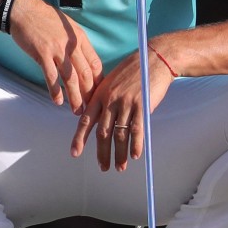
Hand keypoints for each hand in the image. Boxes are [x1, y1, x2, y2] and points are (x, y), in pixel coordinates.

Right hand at [7, 0, 103, 113]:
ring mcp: (57, 50)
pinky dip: (55, 91)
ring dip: (75, 97)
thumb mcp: (67, 26)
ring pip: (70, 78)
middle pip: (85, 74)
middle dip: (89, 94)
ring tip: (77, 111)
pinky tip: (58, 102)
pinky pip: (51, 77)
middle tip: (91, 108)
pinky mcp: (42, 54)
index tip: (98, 93)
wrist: (23, 10)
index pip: (95, 63)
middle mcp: (71, 45)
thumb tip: (83, 60)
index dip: (98, 81)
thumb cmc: (44, 18)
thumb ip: (76, 42)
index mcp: (80, 38)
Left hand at [70, 48, 173, 171]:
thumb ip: (104, 100)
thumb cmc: (133, 71)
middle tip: (103, 168)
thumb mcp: (112, 82)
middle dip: (102, 153)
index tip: (74, 153)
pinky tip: (135, 155)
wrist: (153, 59)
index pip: (86, 120)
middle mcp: (110, 100)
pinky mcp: (142, 105)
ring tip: (120, 167)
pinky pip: (137, 130)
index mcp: (100, 94)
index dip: (79, 138)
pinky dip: (135, 145)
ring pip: (120, 135)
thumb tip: (101, 121)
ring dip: (119, 154)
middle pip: (103, 133)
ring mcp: (126, 103)